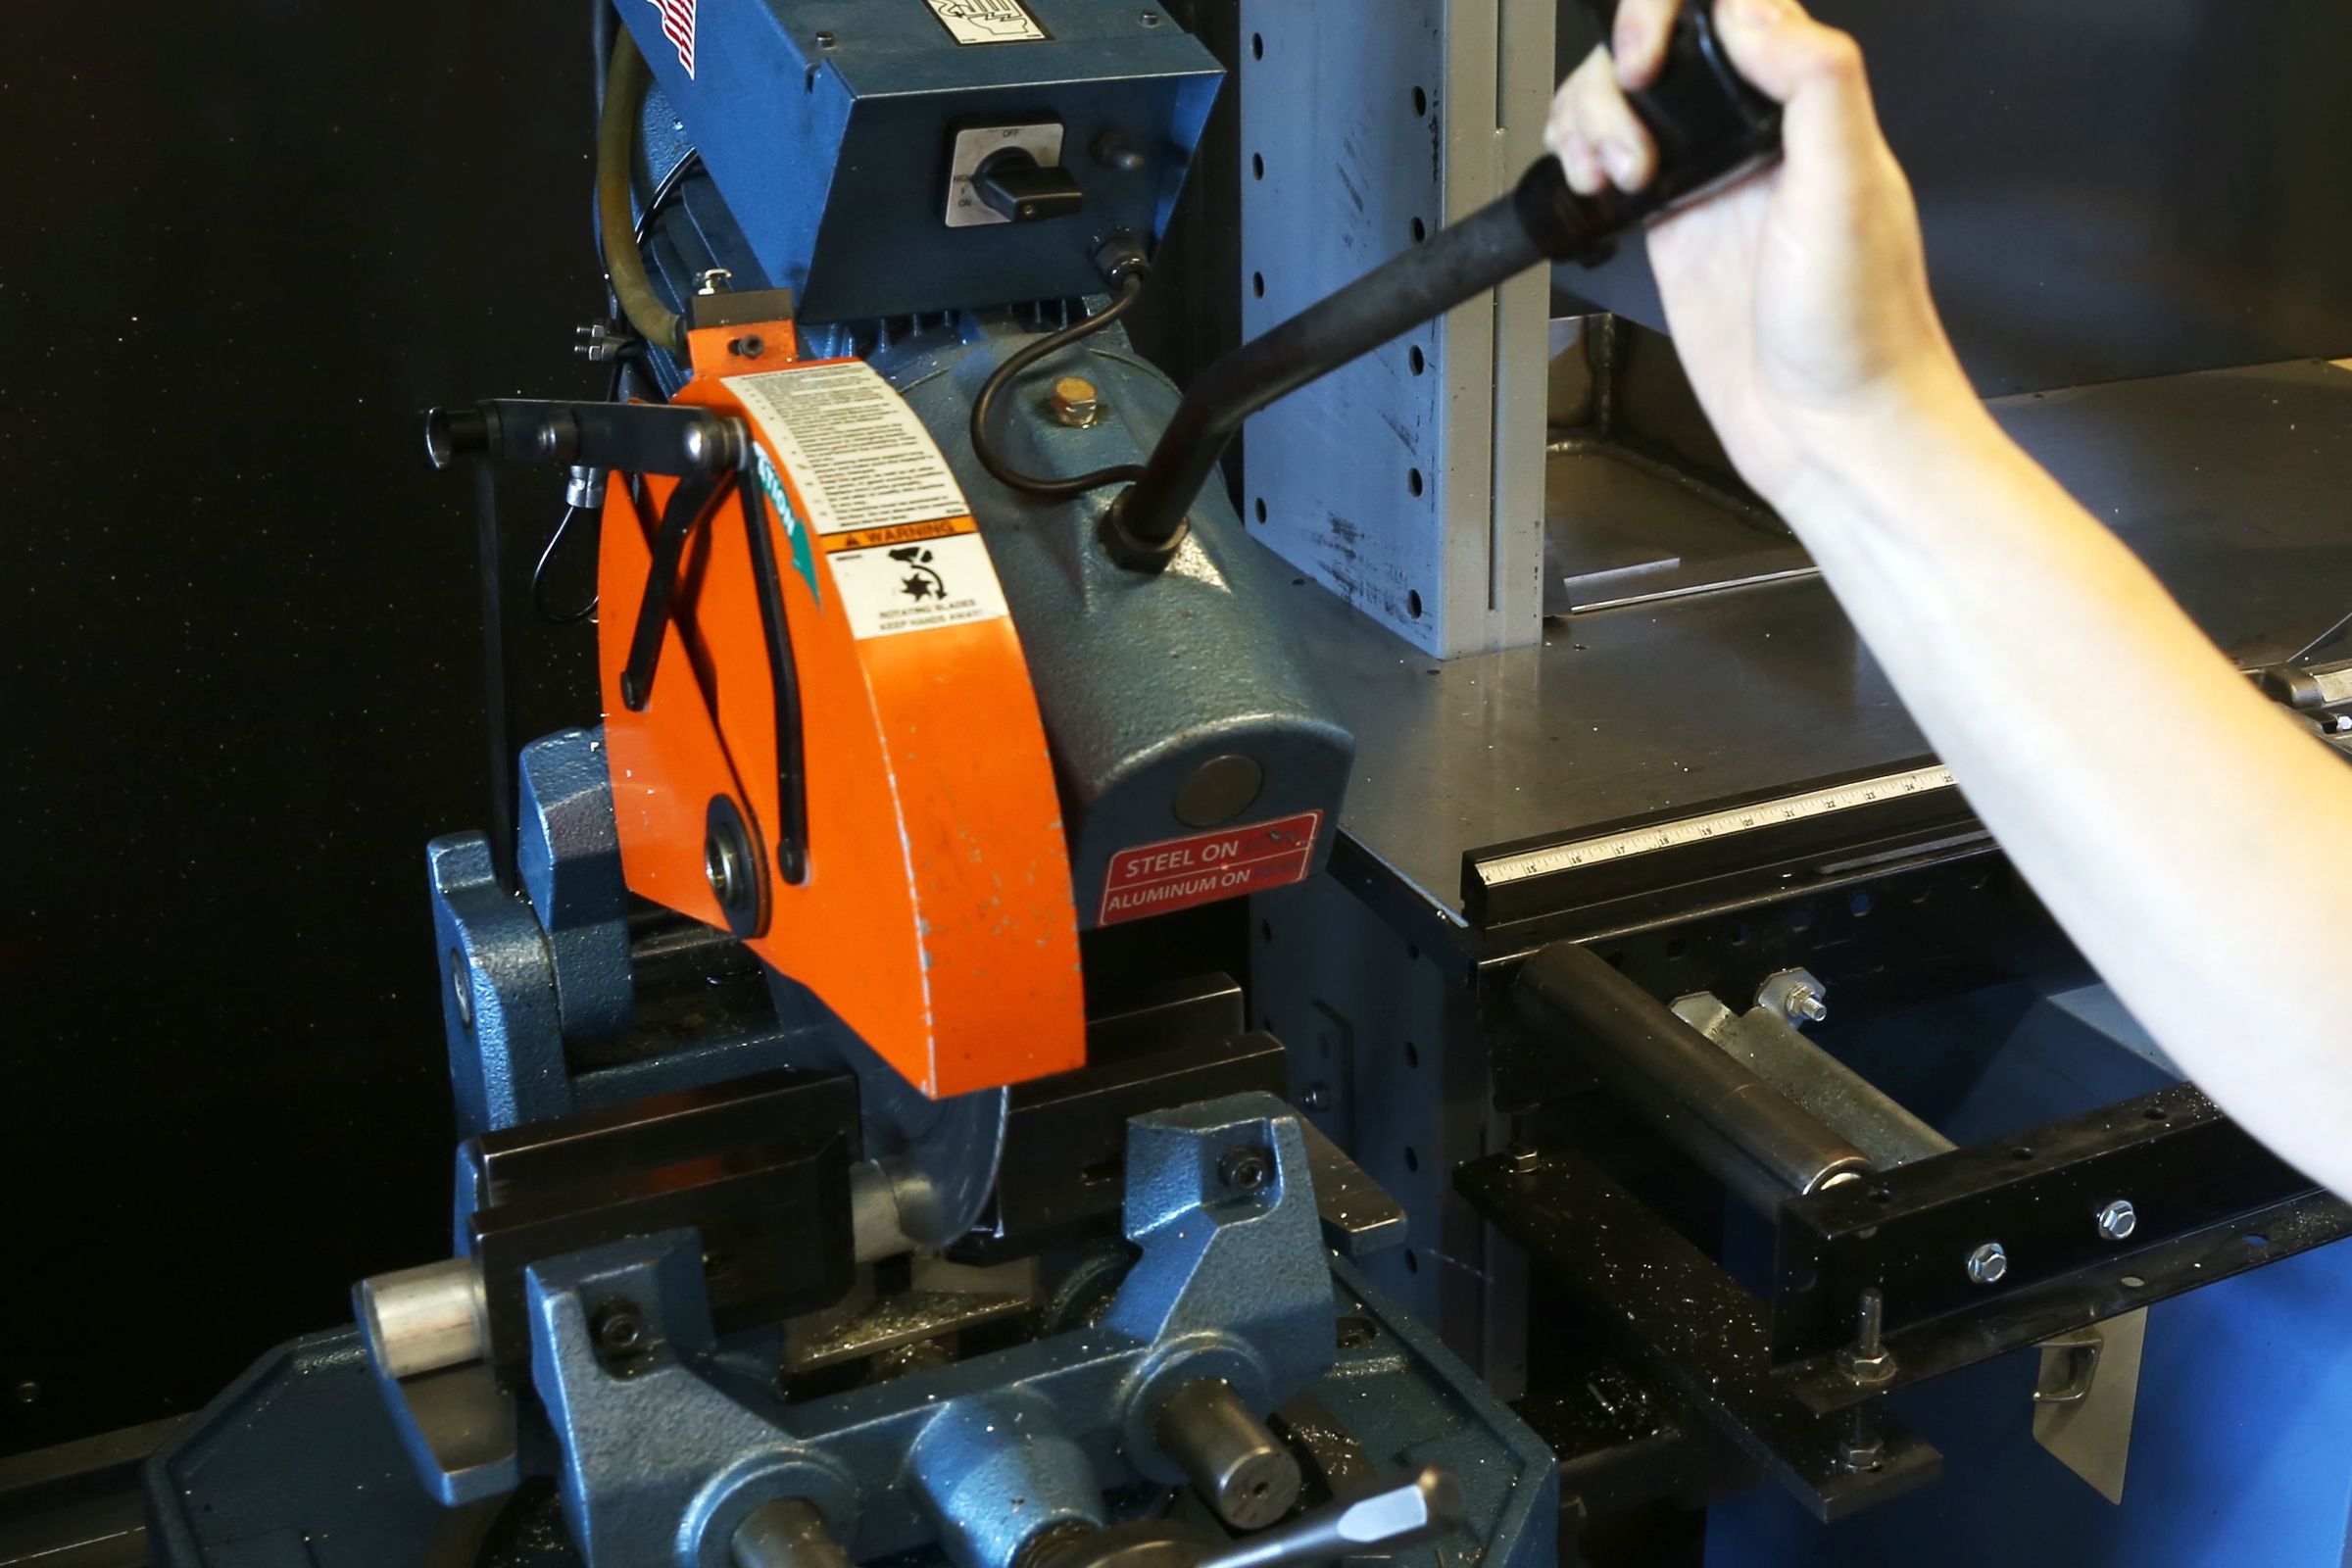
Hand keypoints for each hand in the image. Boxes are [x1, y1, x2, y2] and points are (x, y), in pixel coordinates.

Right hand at [1546, 0, 1974, 503]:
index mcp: (1806, 106)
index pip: (1734, 7)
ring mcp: (1706, 182)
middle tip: (1626, 133)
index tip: (1647, 63)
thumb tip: (1750, 12)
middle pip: (1658, 48)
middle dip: (1614, 74)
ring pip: (1621, 103)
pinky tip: (1596, 191)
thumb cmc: (1862, 333)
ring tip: (1609, 174)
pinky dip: (1580, 164)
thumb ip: (1814, 84)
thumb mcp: (1847, 194)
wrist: (1830, 434)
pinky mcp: (1671, 231)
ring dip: (1588, 120)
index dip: (1669, 14)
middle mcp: (1753, 135)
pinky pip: (1610, 166)